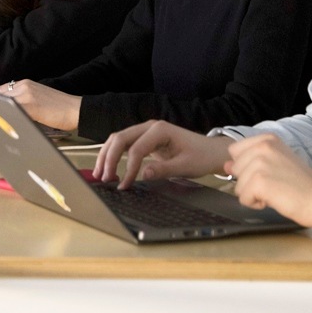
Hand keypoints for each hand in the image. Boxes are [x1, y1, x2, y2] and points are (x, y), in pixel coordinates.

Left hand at [4, 80, 80, 131]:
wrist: (75, 109)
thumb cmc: (59, 108)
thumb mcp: (37, 98)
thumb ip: (21, 100)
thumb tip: (4, 110)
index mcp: (24, 84)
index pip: (0, 91)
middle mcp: (23, 86)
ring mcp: (26, 95)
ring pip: (3, 103)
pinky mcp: (30, 105)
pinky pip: (12, 111)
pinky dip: (7, 119)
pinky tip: (6, 127)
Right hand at [94, 120, 233, 188]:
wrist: (210, 152)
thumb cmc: (201, 157)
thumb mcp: (185, 166)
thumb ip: (164, 170)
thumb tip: (143, 175)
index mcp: (160, 130)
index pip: (136, 149)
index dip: (127, 168)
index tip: (124, 185)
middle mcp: (150, 127)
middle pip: (120, 138)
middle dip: (109, 158)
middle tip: (103, 179)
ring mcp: (146, 131)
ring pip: (119, 140)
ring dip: (107, 156)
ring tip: (100, 175)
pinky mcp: (145, 139)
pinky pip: (125, 145)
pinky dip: (114, 155)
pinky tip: (108, 168)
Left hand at [225, 134, 311, 226]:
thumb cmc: (302, 184)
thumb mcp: (275, 164)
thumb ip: (250, 161)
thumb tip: (225, 165)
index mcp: (267, 139)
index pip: (235, 152)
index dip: (247, 167)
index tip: (269, 172)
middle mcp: (263, 146)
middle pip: (235, 169)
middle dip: (249, 181)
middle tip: (275, 183)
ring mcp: (260, 162)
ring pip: (238, 185)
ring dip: (254, 194)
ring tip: (276, 191)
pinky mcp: (259, 181)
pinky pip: (243, 198)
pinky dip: (256, 204)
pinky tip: (275, 199)